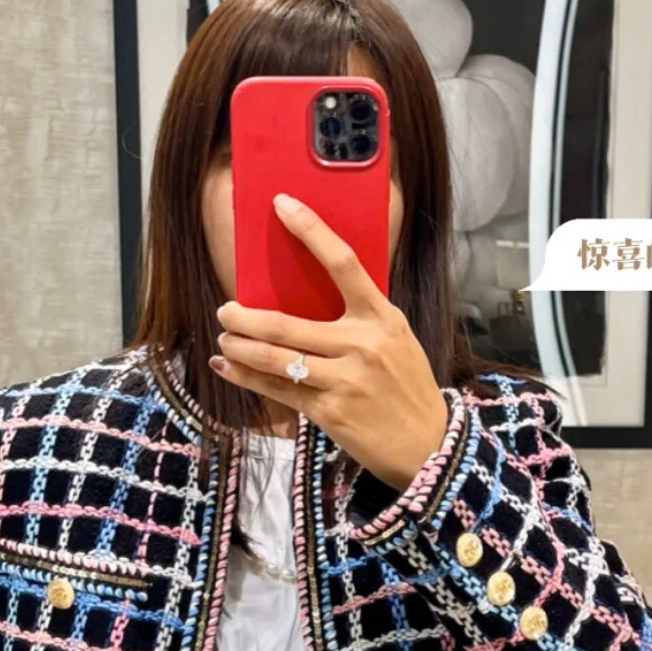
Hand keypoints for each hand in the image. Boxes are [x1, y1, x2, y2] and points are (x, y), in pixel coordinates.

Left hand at [211, 192, 450, 491]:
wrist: (427, 444)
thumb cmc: (406, 387)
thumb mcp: (396, 340)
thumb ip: (360, 317)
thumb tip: (309, 294)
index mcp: (382, 317)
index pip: (343, 263)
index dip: (311, 231)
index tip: (283, 205)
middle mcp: (363, 345)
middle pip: (288, 324)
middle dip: (246, 316)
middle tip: (225, 309)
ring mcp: (344, 381)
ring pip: (276, 359)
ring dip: (240, 347)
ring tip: (224, 337)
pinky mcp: (329, 411)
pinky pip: (278, 390)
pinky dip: (247, 378)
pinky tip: (228, 367)